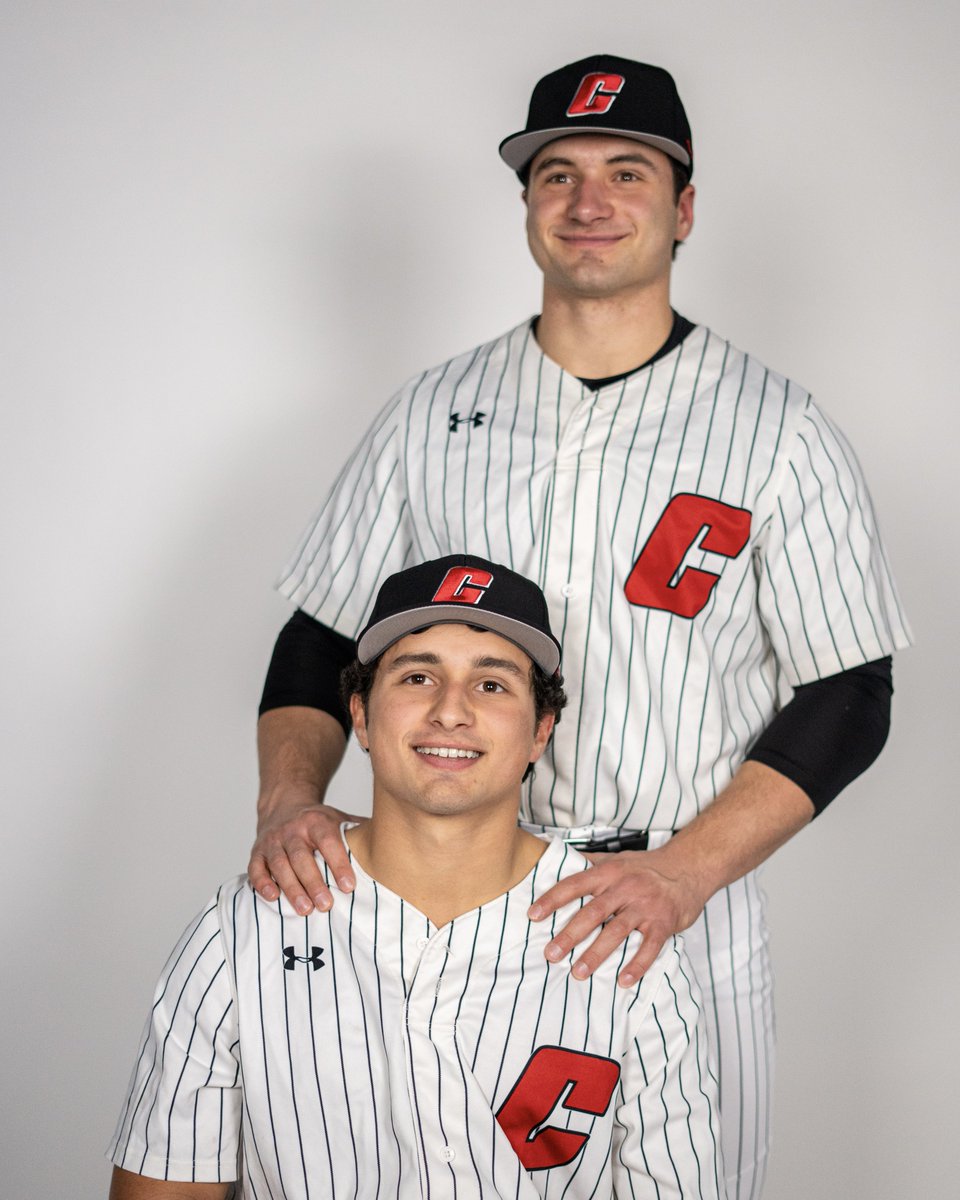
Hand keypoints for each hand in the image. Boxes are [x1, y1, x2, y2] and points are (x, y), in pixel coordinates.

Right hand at [248, 784, 363, 915]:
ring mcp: (273, 840)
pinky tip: (272, 898)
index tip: (348, 886)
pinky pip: (256, 868)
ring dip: (291, 888)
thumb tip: (395, 844)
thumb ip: (360, 832)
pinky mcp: (257, 851)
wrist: (284, 806)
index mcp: (317, 821)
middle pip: (302, 856)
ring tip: (304, 909)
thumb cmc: (318, 821)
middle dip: (313, 882)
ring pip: (280, 864)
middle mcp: (293, 829)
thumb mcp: (339, 819)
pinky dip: (262, 883)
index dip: (338, 864)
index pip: (329, 842)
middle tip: (326, 905)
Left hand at [527, 847, 706, 986]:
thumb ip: (590, 862)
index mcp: (609, 872)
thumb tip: (559, 857)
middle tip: (550, 954)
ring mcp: (645, 906)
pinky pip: (649, 947)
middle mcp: (625, 887)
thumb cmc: (647, 866)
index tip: (533, 915)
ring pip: (617, 931)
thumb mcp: (617, 858)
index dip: (552, 899)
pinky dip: (637, 965)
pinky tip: (623, 981)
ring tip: (578, 972)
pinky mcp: (664, 923)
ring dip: (596, 954)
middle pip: (592, 912)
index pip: (575, 884)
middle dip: (569, 935)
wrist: (689, 867)